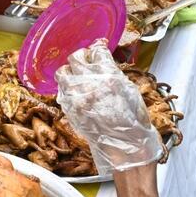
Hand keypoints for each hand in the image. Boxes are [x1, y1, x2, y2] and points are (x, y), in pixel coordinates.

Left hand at [55, 40, 163, 173]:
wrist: (125, 148)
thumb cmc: (133, 123)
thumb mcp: (130, 91)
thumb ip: (114, 74)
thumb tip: (104, 65)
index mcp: (109, 77)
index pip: (97, 51)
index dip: (98, 48)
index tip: (98, 49)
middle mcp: (90, 84)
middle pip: (76, 57)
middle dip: (82, 57)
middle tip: (88, 61)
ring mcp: (77, 97)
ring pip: (62, 72)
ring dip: (70, 71)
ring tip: (78, 75)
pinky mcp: (69, 109)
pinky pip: (61, 90)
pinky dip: (67, 87)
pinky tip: (76, 91)